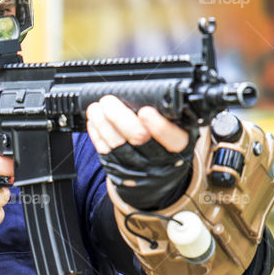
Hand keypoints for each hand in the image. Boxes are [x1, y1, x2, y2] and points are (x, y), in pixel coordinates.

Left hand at [86, 95, 196, 210]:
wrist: (156, 179)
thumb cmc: (166, 144)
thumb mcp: (177, 131)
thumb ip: (167, 116)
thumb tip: (142, 95)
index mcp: (179, 145)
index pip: (174, 138)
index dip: (159, 126)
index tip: (145, 112)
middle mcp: (159, 159)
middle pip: (139, 138)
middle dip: (119, 117)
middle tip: (108, 101)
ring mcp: (137, 167)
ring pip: (117, 145)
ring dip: (102, 123)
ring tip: (96, 107)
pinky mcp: (119, 171)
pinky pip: (105, 152)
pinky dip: (97, 134)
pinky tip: (93, 121)